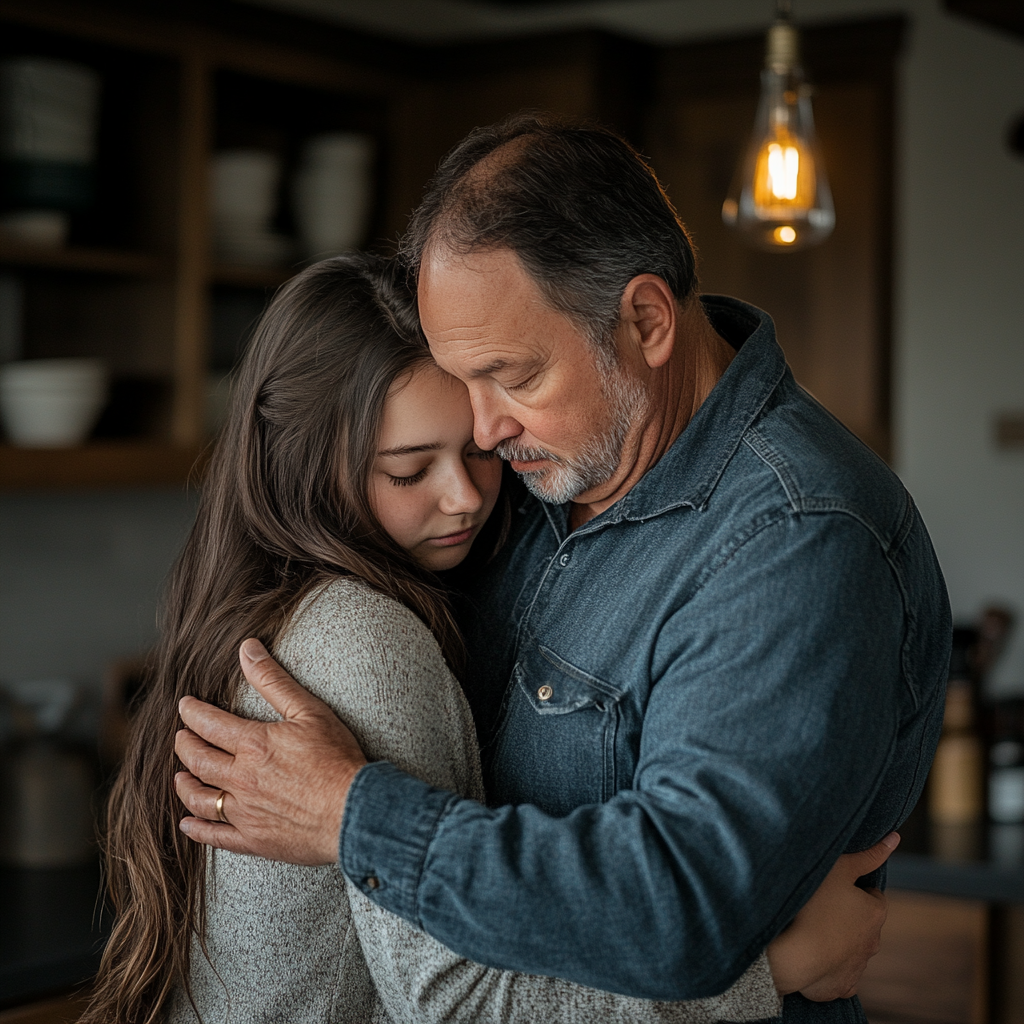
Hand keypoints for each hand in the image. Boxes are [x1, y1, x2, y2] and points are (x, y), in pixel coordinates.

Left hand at [174, 639, 367, 864]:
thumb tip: (246, 648)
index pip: (209, 724)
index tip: (185, 706)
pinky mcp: (254, 839)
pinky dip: (197, 829)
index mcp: (253, 745)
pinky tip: (188, 823)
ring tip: (180, 776)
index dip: (193, 713)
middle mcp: (241, 779)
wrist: (354, 811)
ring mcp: (244, 812)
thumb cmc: (337, 758)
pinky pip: (215, 836)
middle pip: (199, 760)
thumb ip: (273, 680)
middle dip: (185, 745)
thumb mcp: (309, 710)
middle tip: (181, 737)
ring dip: (185, 785)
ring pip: (200, 799)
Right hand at [767, 833, 896, 1000]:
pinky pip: (837, 971)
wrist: (794, 955)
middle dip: (846, 915)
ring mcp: (858, 967)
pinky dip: (828, 963)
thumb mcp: (839, 869)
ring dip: (836, 938)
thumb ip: (867, 855)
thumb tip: (895, 839)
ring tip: (810, 927)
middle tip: (818, 905)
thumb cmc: (815, 906)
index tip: (832, 888)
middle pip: (862, 923)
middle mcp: (873, 942)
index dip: (851, 889)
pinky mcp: (842, 987)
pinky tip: (810, 952)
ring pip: (850, 947)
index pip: (871, 895)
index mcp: (876, 913)